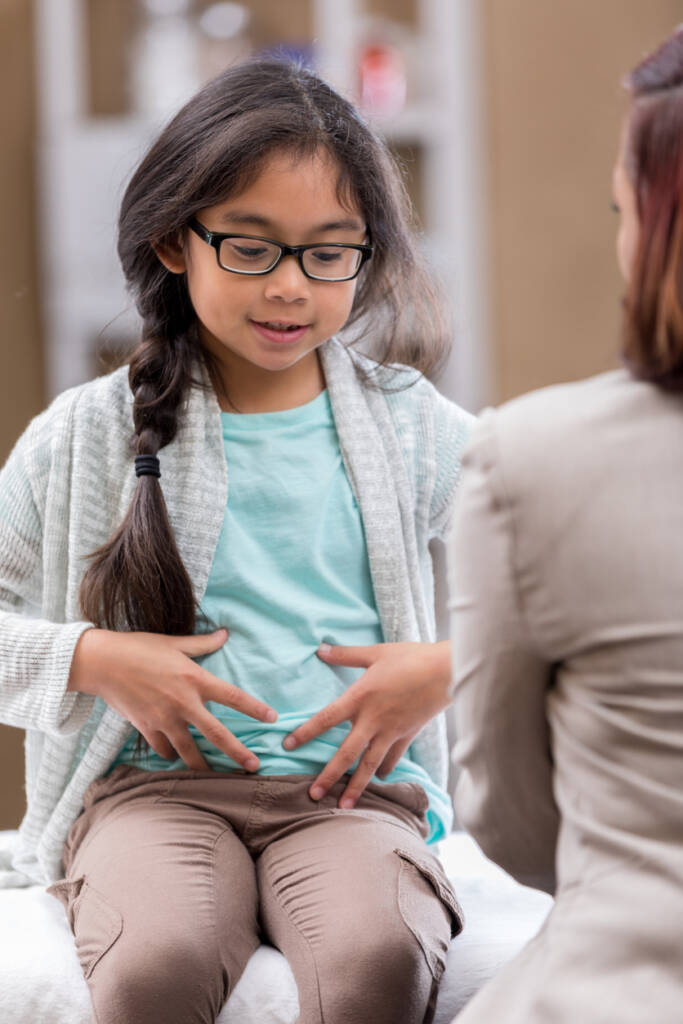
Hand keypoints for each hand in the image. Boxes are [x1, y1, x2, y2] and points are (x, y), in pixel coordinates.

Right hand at [68, 627, 276, 771]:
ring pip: (189, 751)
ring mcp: (164, 719)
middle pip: (216, 734)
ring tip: (217, 777)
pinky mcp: (146, 729)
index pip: (232, 696)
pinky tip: (176, 759)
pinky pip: (164, 749)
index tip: (273, 718)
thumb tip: (226, 634)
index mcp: (194, 679)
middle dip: (237, 753)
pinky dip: (171, 755)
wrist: (102, 663)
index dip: (254, 708)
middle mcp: (183, 703)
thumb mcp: (174, 643)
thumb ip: (203, 643)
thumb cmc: (139, 647)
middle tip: (254, 767)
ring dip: (205, 766)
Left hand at [282, 641, 451, 807]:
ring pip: (369, 765)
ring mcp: (391, 732)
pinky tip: (378, 778)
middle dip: (328, 776)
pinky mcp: (407, 735)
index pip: (326, 719)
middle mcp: (372, 720)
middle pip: (346, 754)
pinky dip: (384, 770)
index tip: (287, 747)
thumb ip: (346, 654)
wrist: (446, 672)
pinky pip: (392, 758)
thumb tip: (321, 649)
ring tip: (344, 806)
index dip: (305, 733)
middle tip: (313, 796)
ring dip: (355, 787)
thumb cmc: (410, 658)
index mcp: (360, 697)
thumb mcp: (376, 652)